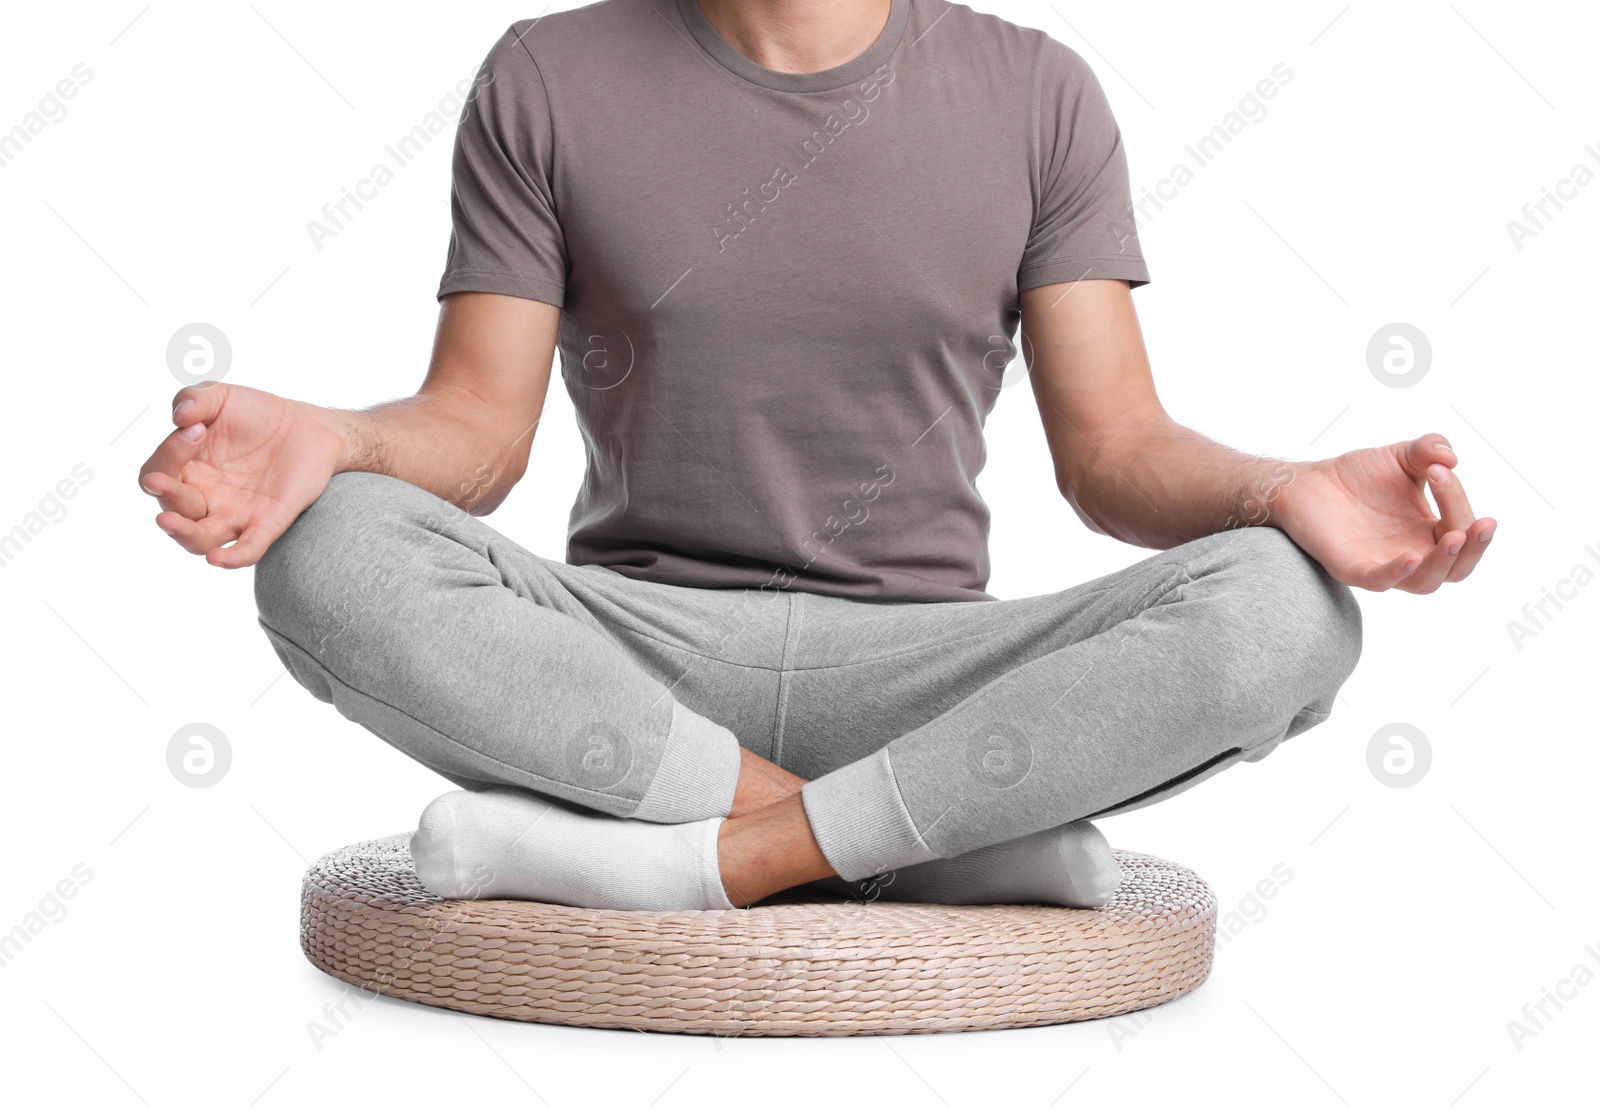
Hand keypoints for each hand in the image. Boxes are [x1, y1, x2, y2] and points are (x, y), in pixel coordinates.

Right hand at [137, 382, 347, 568]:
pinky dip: (233, 558)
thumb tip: (179, 417)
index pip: (158, 472)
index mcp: (186, 469)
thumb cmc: (258, 414)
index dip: (167, 454)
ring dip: (183, 534)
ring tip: (170, 522)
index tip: (195, 429)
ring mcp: (235, 514)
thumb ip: (195, 399)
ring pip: (199, 540)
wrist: (309, 427)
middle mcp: (205, 497)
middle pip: (173, 510)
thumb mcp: (222, 397)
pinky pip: (248, 549)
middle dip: (165, 497)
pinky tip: (218, 560)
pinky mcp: (268, 524)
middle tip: (161, 482)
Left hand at [1272, 432, 1496, 592]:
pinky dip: (1397, 572)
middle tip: (1483, 524)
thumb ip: (1429, 449)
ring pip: (1424, 583)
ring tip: (1453, 537)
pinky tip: (1411, 557)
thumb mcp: (1402, 455)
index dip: (1460, 502)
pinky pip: (1379, 581)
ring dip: (1443, 563)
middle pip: (1456, 568)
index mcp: (1428, 532)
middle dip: (1474, 548)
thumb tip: (1451, 457)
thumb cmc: (1356, 475)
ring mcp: (1381, 564)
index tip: (1442, 469)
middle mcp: (1411, 553)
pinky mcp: (1351, 567)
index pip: (1461, 529)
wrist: (1306, 482)